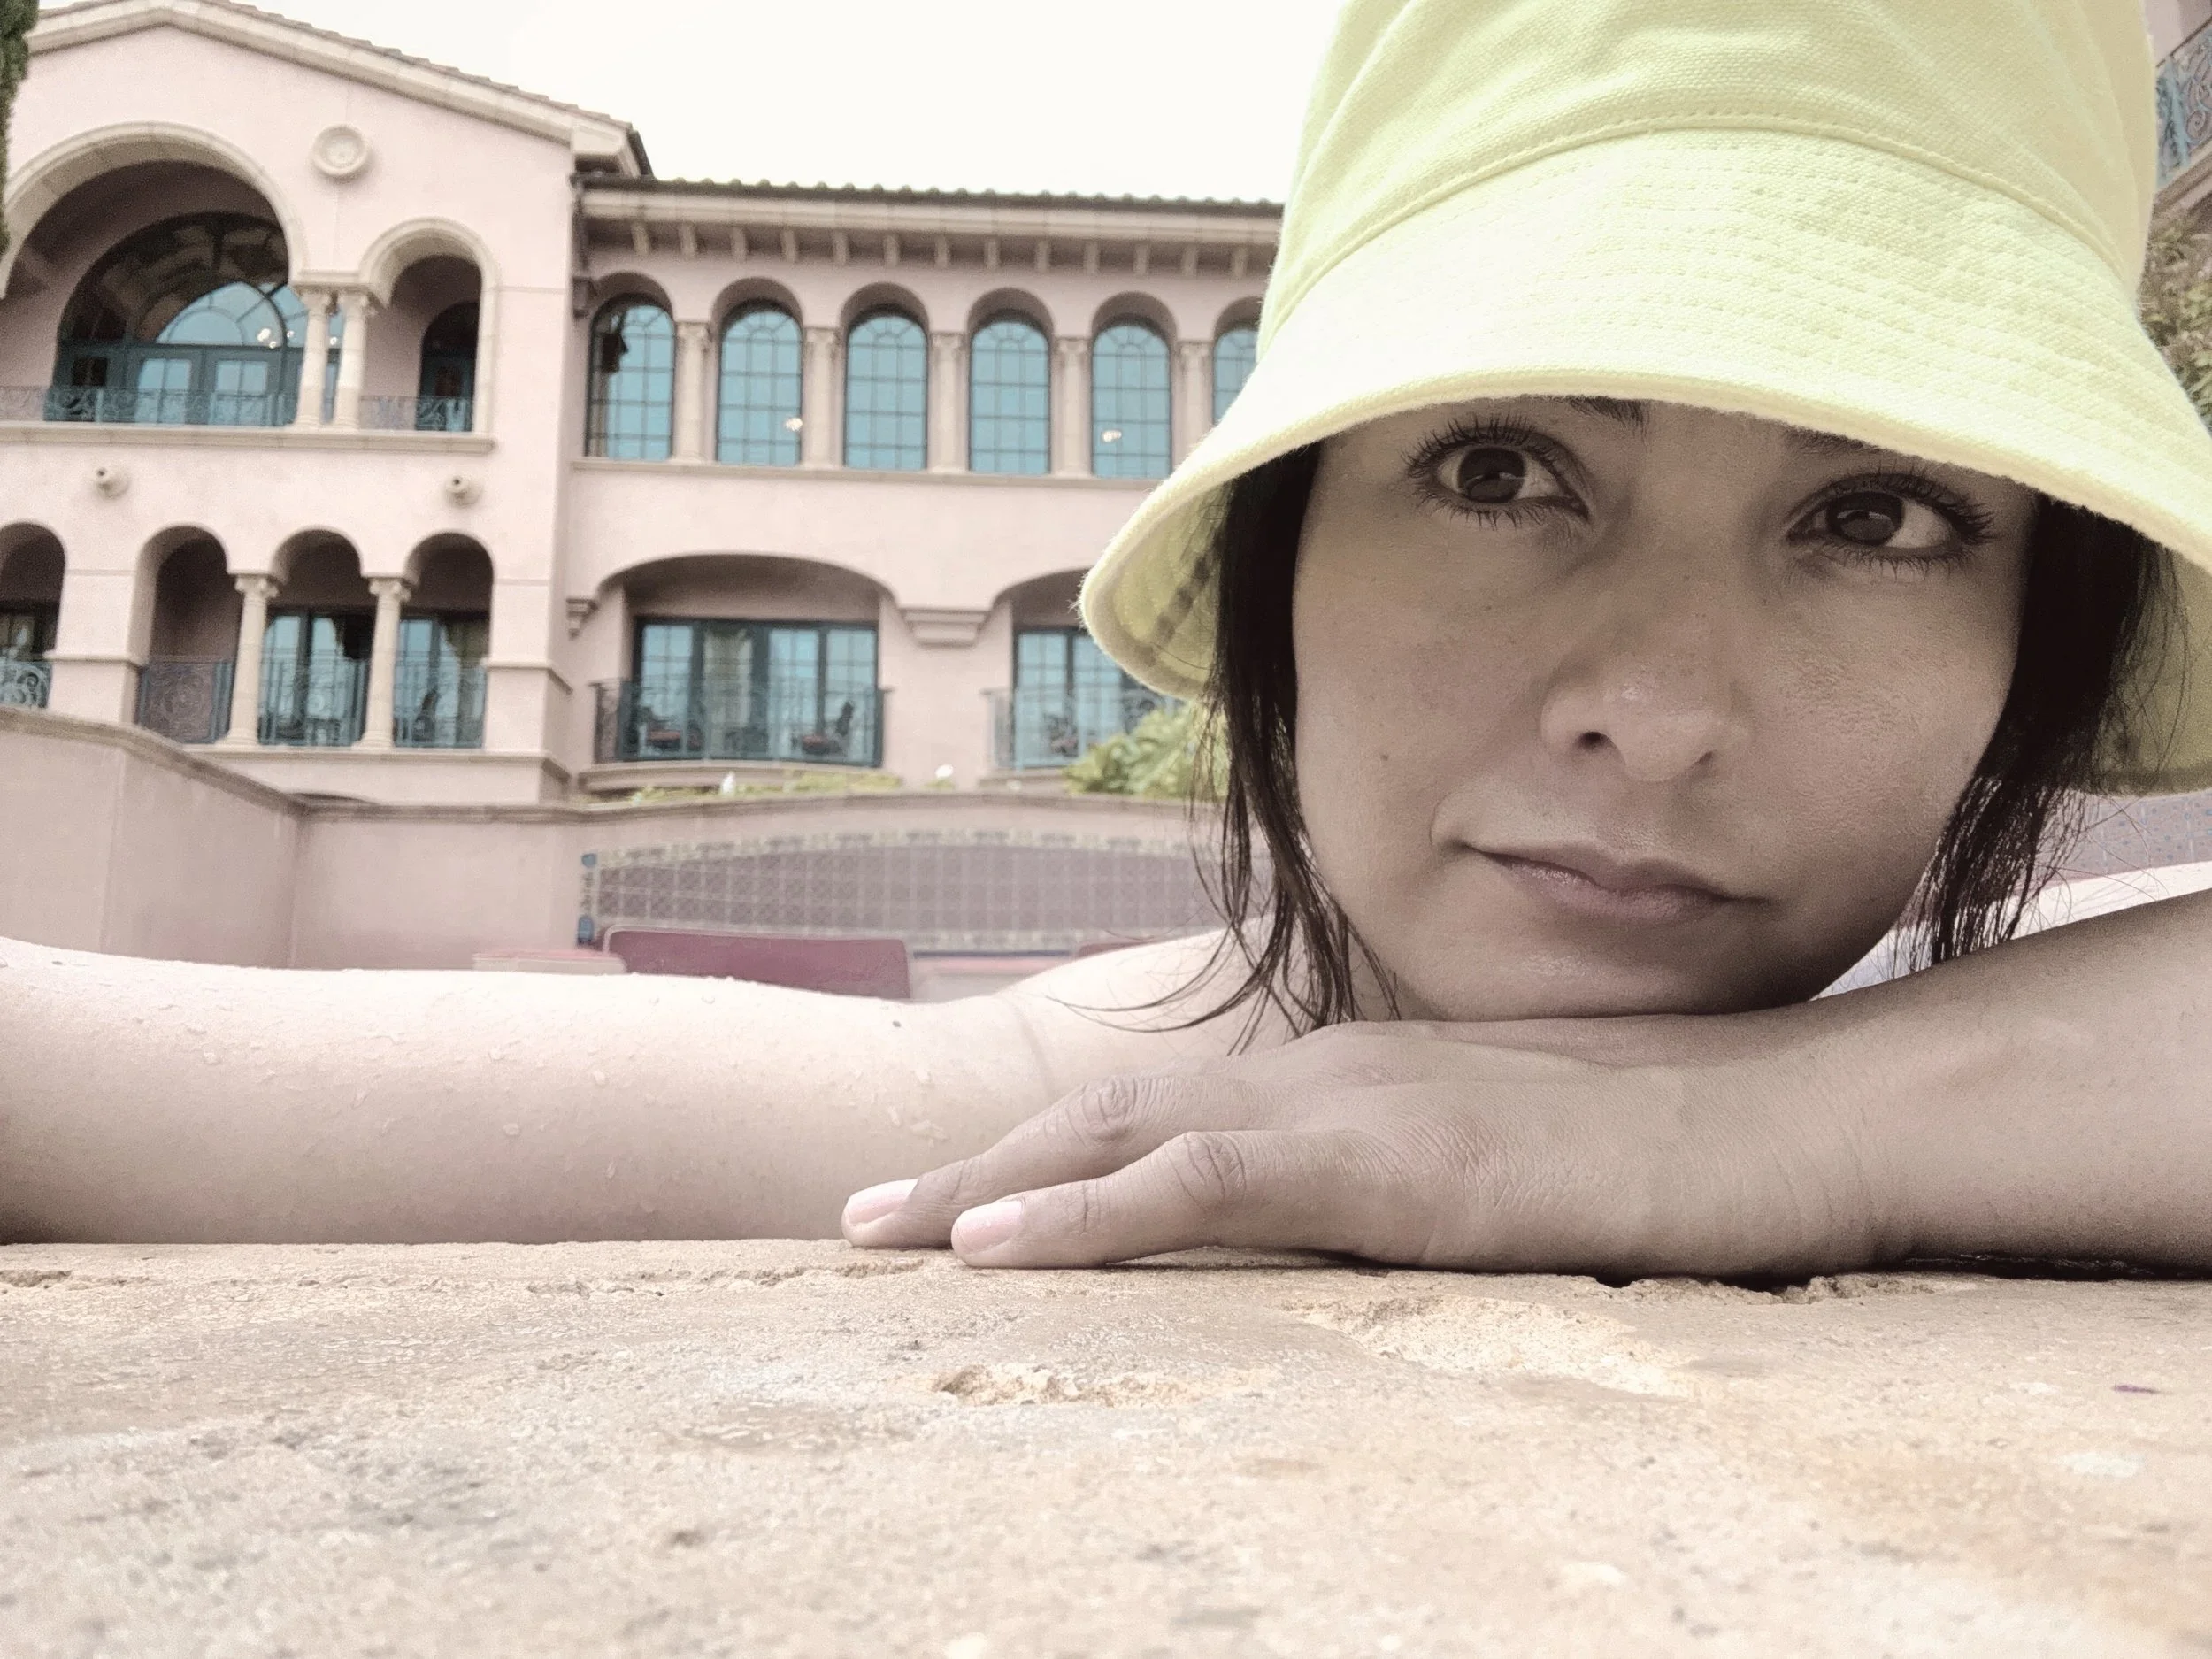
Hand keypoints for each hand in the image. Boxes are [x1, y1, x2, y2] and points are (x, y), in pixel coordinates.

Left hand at [841, 1015, 1893, 1274]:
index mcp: (1342, 1072)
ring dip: (988, 1187)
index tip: (956, 1199)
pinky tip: (994, 1250)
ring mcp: (1344, 1106)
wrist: (1773, 1114)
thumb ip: (1415, 1178)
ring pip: (1121, 1139)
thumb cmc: (1652, 1147)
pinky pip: (1198, 1187)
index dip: (1048, 1151)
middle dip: (978, 1165)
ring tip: (876, 1233)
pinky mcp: (1380, 1163)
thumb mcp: (1503, 1159)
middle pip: (1107, 1112)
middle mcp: (1318, 1070)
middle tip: (861, 1217)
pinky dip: (1083, 1214)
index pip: (1163, 1111)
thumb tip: (1363, 1226)